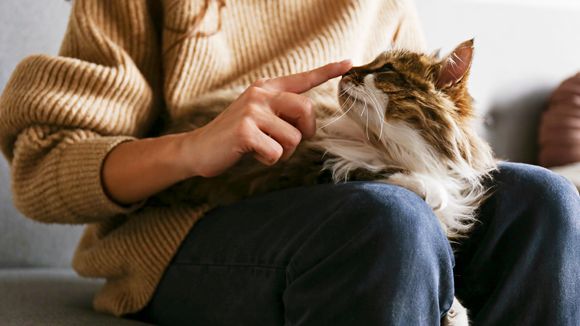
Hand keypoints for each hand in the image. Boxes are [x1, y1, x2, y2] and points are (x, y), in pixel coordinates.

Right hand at [177, 60, 352, 177]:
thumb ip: (280, 111)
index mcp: (266, 88)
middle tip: (288, 142)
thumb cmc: (235, 136)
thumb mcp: (258, 115)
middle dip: (305, 131)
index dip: (327, 71)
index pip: (302, 78)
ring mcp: (252, 111)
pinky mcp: (245, 130)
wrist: (198, 148)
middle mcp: (260, 94)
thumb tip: (308, 121)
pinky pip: (276, 151)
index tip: (349, 63)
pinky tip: (253, 154)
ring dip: (283, 151)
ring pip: (293, 137)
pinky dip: (269, 159)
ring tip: (263, 148)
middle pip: (306, 109)